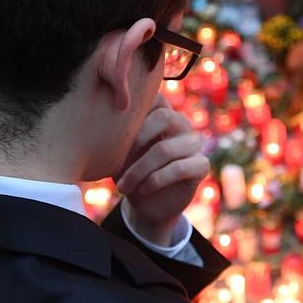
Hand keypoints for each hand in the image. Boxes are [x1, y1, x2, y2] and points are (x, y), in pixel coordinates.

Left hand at [116, 95, 209, 245]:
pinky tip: (142, 189)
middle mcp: (181, 125)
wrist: (145, 205)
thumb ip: (116, 134)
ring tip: (123, 186)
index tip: (113, 124)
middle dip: (138, 138)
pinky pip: (179, 168)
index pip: (156, 97)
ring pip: (167, 149)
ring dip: (140, 170)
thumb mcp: (118, 153)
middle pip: (165, 117)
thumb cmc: (130, 172)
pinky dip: (156, 180)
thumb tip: (102, 119)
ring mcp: (193, 144)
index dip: (137, 106)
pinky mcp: (200, 166)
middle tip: (118, 158)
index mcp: (162, 115)